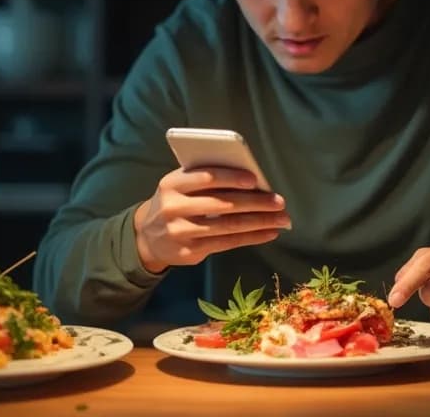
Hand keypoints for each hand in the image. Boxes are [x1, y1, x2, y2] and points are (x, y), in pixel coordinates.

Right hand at [133, 166, 289, 272]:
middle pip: (222, 204)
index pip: (205, 177)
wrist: (147, 237)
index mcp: (172, 184)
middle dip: (256, 202)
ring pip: (228, 226)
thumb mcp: (178, 186)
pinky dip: (252, 238)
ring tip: (282, 219)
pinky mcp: (190, 251)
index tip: (256, 180)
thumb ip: (203, 180)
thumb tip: (250, 181)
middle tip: (280, 202)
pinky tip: (268, 233)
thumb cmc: (173, 203)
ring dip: (260, 222)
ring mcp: (181, 231)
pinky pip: (227, 243)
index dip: (232, 178)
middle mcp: (173, 207)